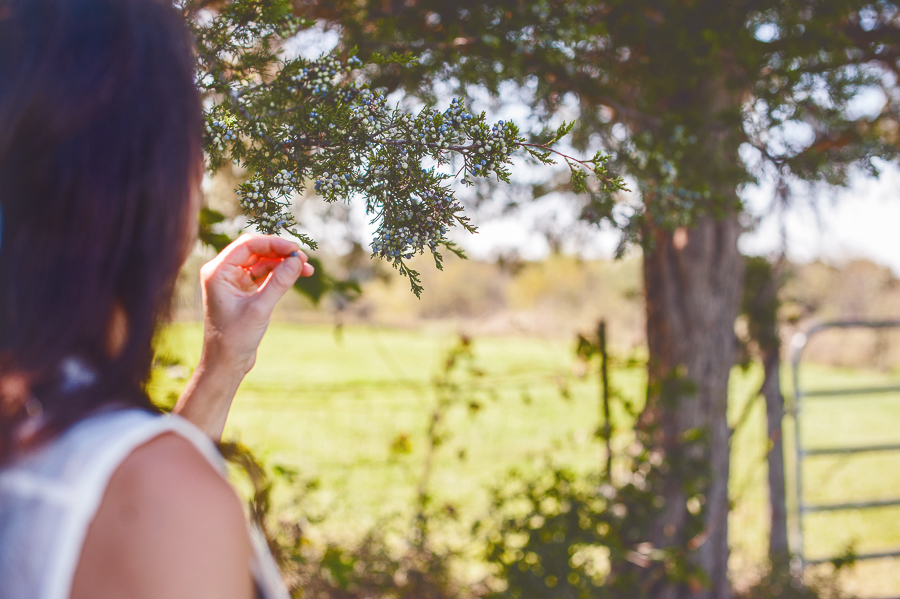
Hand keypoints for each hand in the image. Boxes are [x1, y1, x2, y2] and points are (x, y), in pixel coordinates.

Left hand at [173, 235, 312, 438]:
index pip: (247, 245)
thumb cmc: (234, 338)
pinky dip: (279, 275)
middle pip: (255, 250)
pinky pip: (263, 275)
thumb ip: (279, 282)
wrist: (226, 363)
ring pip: (261, 262)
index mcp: (217, 272)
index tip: (295, 249)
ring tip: (306, 269)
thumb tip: (297, 260)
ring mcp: (232, 282)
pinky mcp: (242, 292)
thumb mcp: (260, 308)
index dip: (273, 243)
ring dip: (282, 264)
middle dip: (280, 252)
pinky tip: (296, 276)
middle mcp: (223, 273)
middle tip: (303, 258)